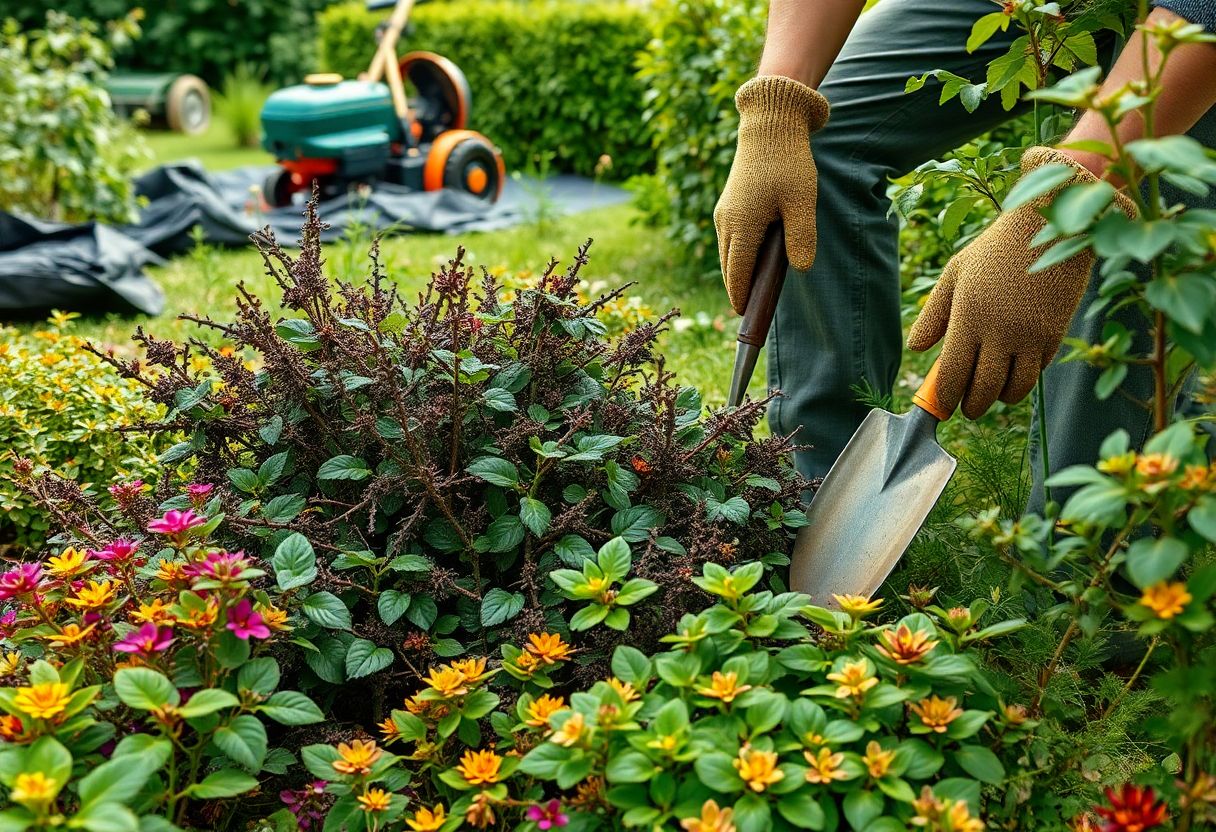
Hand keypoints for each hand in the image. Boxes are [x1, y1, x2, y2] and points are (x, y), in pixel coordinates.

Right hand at [714, 75, 829, 313]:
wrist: (770, 124)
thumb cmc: (788, 162)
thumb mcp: (802, 201)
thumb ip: (802, 237)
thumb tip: (800, 269)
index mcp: (742, 225)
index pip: (737, 273)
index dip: (741, 296)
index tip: (745, 315)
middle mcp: (726, 221)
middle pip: (728, 267)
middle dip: (738, 288)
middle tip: (752, 308)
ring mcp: (725, 212)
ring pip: (727, 252)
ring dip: (738, 271)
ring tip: (755, 287)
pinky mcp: (729, 204)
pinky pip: (730, 238)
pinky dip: (739, 253)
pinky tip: (756, 257)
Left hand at [906, 146, 1135, 419]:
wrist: (1051, 227)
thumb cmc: (995, 250)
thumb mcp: (955, 274)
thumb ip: (934, 314)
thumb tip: (916, 348)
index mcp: (968, 317)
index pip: (953, 374)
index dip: (946, 396)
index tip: (943, 401)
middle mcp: (999, 331)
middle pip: (983, 390)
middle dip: (972, 406)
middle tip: (968, 407)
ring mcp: (1030, 335)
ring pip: (1015, 389)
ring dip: (1001, 399)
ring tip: (992, 395)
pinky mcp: (1055, 334)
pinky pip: (1038, 372)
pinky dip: (1025, 379)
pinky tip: (1016, 373)